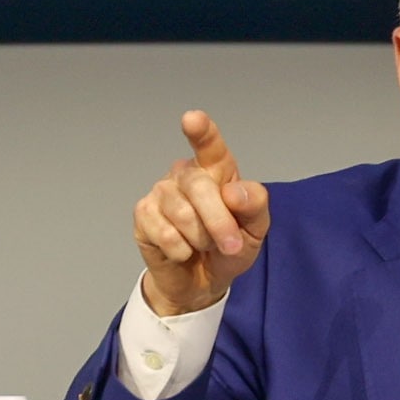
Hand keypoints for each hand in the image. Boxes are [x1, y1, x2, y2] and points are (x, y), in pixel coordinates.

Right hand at [134, 111, 271, 315]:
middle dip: (220, 223)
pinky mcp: (143, 215)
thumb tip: (234, 193)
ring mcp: (161, 192)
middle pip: (200, 188)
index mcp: (216, 169)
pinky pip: (166, 235)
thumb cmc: (230, 246)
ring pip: (183, 215)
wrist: (204, 280)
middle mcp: (185, 173)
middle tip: (232, 246)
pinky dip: (182, 250)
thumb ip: (255, 206)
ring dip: (202, 240)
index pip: (209, 145)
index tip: (192, 119)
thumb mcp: (256, 229)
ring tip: (203, 245)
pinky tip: (183, 251)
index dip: (202, 132)